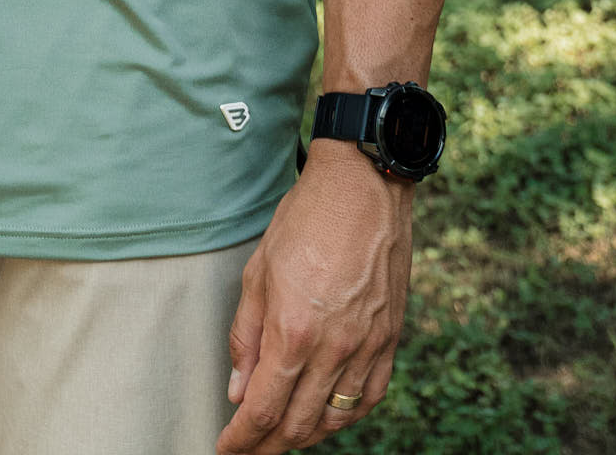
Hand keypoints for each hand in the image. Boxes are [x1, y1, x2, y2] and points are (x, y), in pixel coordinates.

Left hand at [218, 143, 414, 450]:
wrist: (362, 187)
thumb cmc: (305, 219)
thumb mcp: (258, 271)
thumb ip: (246, 337)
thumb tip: (239, 390)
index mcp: (292, 331)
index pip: (262, 410)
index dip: (241, 439)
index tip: (226, 448)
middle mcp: (332, 349)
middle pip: (297, 424)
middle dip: (268, 444)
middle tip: (249, 447)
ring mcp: (366, 347)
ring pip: (334, 420)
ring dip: (304, 435)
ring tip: (283, 435)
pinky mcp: (389, 339)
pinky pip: (368, 398)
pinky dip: (346, 417)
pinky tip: (328, 416)